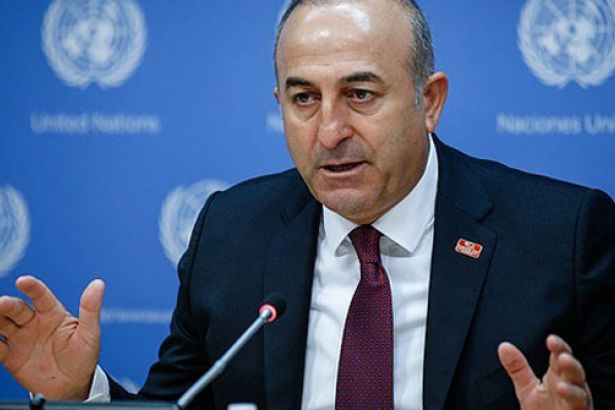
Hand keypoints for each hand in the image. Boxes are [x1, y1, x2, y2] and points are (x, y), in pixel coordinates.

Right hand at [0, 275, 104, 399]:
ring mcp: (21, 338)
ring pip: (2, 324)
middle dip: (7, 305)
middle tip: (0, 304)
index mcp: (53, 313)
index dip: (32, 287)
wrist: (73, 386)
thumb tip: (98, 284)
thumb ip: (91, 308)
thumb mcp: (90, 332)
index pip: (41, 296)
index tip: (23, 281)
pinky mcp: (11, 356)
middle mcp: (34, 322)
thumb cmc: (84, 356)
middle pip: (16, 309)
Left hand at [498, 335, 592, 409]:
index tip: (551, 339)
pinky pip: (579, 409)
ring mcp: (577, 404)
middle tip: (562, 357)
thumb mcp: (527, 388)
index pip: (561, 357)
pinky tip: (562, 395)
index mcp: (559, 376)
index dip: (559, 348)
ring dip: (572, 390)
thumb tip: (503, 345)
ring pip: (580, 394)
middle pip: (575, 373)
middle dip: (571, 365)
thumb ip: (518, 368)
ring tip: (560, 385)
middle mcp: (572, 387)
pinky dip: (572, 402)